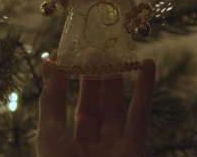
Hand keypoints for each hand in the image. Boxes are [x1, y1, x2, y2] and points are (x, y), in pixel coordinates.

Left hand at [36, 51, 155, 156]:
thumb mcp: (49, 134)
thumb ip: (52, 101)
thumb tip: (49, 65)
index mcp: (60, 144)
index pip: (61, 105)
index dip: (62, 79)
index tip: (63, 54)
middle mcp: (86, 145)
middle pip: (90, 104)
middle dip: (91, 76)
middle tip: (93, 49)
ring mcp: (112, 148)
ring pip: (114, 107)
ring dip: (115, 78)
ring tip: (114, 52)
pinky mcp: (135, 149)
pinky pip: (141, 115)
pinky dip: (145, 90)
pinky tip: (147, 64)